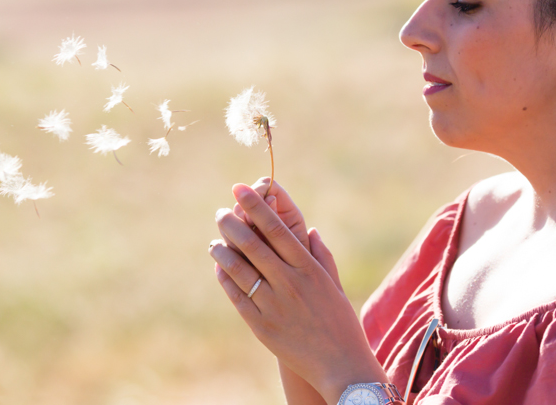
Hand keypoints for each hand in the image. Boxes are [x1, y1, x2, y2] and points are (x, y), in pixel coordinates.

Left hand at [209, 184, 385, 403]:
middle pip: (253, 246)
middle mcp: (290, 283)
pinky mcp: (262, 326)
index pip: (276, 229)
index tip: (239, 190)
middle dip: (232, 224)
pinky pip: (237, 297)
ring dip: (223, 252)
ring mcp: (274, 305)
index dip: (256, 207)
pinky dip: (225, 280)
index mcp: (308, 269)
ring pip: (239, 271)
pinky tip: (220, 269)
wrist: (340, 365)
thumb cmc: (340, 323)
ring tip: (214, 241)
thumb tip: (310, 230)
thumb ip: (321, 255)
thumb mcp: (334, 285)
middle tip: (220, 212)